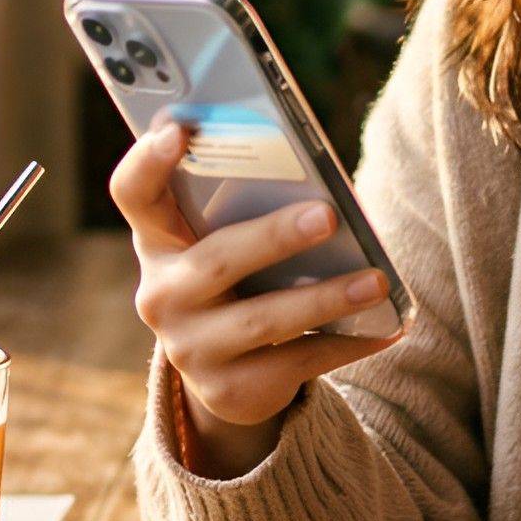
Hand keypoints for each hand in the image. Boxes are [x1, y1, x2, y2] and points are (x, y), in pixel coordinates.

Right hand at [111, 121, 403, 453]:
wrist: (226, 370)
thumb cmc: (236, 277)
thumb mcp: (225, 241)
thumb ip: (247, 208)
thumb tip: (322, 188)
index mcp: (157, 240)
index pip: (133, 193)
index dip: (148, 162)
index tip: (179, 129)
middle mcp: (161, 295)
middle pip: (215, 261)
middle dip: (273, 237)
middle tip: (327, 215)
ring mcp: (189, 348)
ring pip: (262, 320)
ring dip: (324, 297)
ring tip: (375, 280)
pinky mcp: (228, 390)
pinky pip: (295, 363)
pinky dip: (346, 343)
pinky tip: (387, 328)